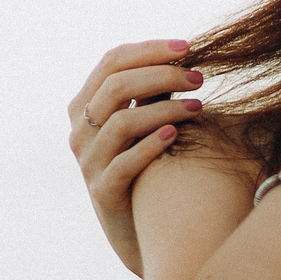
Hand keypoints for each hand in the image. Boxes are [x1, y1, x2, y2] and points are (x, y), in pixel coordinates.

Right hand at [69, 39, 205, 277]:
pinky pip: (123, 164)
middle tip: (200, 78)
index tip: (188, 47)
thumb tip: (185, 55)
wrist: (141, 232)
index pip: (111, 61)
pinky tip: (177, 135)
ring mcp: (88, 163)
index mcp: (86, 106)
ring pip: (121, 122)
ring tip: (199, 106)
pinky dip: (151, 145)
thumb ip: (152, 93)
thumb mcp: (145, 125)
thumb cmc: (150, 168)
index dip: (150, 50)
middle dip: (161, 75)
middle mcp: (80, 131)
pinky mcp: (103, 193)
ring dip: (165, 108)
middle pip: (115, 85)